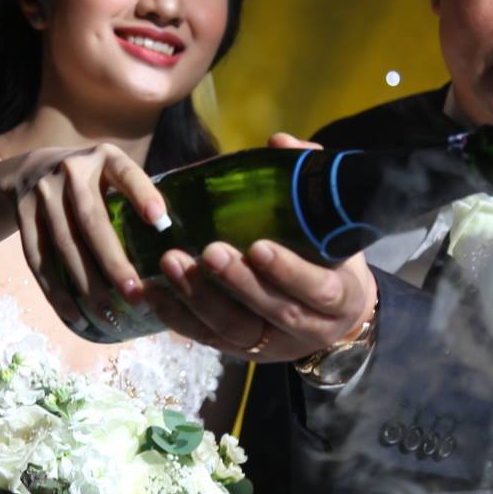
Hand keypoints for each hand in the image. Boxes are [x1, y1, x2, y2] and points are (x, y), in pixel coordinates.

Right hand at [3, 143, 167, 330]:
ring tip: (108, 314)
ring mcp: (42, 192)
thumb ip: (137, 196)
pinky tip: (74, 314)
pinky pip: (38, 258)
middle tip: (135, 295)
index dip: (142, 195)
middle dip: (113, 262)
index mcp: (104, 157)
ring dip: (86, 284)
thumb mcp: (112, 172)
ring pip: (64, 245)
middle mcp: (71, 170)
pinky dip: (55, 290)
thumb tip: (173, 244)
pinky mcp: (22, 213)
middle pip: (92, 221)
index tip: (160, 221)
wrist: (32, 168)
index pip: (126, 173)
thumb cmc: (90, 181)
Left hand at [146, 133, 377, 362]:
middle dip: (236, 283)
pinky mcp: (241, 350)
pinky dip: (177, 316)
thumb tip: (279, 143)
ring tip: (171, 263)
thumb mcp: (335, 227)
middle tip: (207, 251)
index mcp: (340, 297)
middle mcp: (309, 328)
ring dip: (199, 298)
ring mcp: (272, 343)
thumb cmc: (332, 259)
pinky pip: (206, 337)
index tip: (258, 246)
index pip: (318, 289)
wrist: (335, 315)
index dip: (288, 271)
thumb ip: (312, 185)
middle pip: (271, 311)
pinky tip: (152, 292)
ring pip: (233, 329)